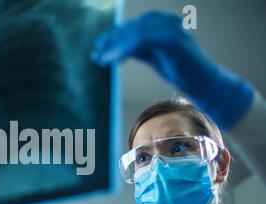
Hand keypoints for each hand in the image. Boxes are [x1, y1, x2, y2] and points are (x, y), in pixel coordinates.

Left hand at [91, 11, 253, 129]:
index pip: (134, 26)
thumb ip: (139, 50)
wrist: (205, 83)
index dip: (114, 36)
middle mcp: (167, 22)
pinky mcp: (172, 40)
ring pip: (134, 33)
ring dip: (115, 47)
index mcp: (164, 23)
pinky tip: (113, 60)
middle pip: (131, 28)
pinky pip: (141, 41)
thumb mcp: (155, 57)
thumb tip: (116, 49)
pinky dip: (124, 50)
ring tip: (101, 59)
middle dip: (111, 41)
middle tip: (96, 53)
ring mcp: (171, 29)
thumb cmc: (182, 71)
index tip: (99, 47)